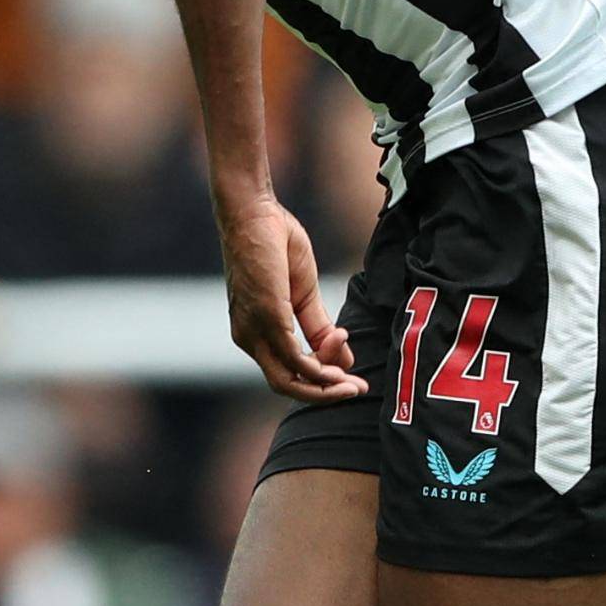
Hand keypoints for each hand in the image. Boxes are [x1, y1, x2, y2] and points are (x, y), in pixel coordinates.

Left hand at [219, 194, 363, 402]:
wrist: (254, 211)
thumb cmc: (274, 244)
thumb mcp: (303, 292)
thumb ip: (319, 325)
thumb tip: (345, 357)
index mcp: (254, 332)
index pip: (287, 371)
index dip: (320, 380)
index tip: (352, 376)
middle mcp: (248, 337)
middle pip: (285, 385)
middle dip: (323, 393)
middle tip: (357, 390)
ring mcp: (254, 330)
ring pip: (288, 380)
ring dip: (324, 387)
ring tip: (353, 383)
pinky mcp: (266, 318)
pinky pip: (293, 357)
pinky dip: (318, 368)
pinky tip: (339, 367)